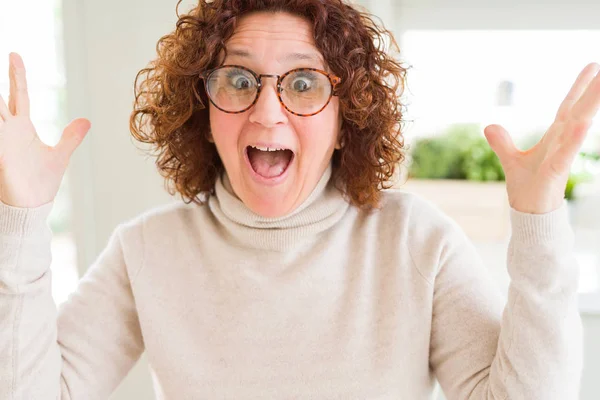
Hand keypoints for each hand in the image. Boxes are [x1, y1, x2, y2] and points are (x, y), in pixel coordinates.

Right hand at [0, 52, 90, 207]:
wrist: (32, 206)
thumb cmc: (42, 182)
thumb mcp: (60, 156)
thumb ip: (71, 137)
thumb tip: (86, 121)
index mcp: (22, 127)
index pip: (18, 94)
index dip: (16, 75)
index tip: (14, 54)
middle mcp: (8, 130)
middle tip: (6, 52)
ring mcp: (1, 141)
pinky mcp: (0, 154)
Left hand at [484, 62, 599, 213]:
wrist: (529, 214)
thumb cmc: (527, 188)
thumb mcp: (511, 161)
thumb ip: (502, 143)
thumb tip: (489, 126)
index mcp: (554, 137)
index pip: (568, 106)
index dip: (579, 86)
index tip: (593, 65)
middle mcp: (562, 143)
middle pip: (580, 110)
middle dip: (594, 89)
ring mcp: (561, 156)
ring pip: (578, 126)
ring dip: (589, 105)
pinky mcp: (555, 172)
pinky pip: (565, 153)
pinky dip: (573, 138)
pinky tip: (583, 123)